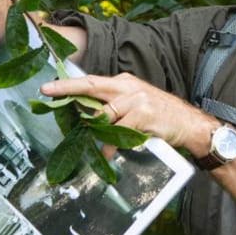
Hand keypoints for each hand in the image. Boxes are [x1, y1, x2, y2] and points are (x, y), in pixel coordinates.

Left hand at [40, 72, 213, 151]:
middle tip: (47, 91)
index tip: (48, 86)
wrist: (188, 122)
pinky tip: (109, 153)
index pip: (91, 81)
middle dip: (68, 88)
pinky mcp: (143, 114)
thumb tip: (87, 116)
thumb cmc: (159, 114)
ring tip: (90, 140)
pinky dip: (112, 144)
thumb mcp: (134, 103)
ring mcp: (136, 99)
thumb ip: (113, 107)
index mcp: (123, 81)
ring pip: (104, 113)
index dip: (69, 84)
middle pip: (92, 86)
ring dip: (94, 129)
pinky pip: (119, 131)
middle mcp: (127, 86)